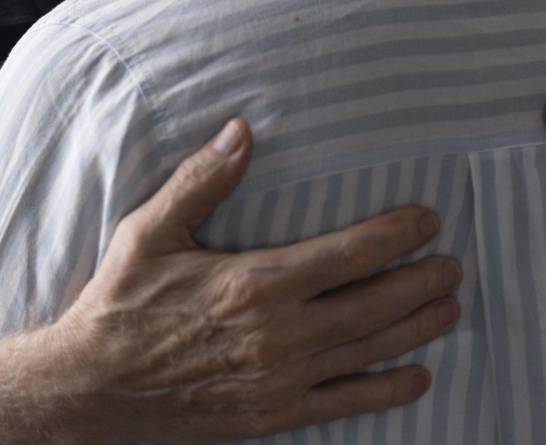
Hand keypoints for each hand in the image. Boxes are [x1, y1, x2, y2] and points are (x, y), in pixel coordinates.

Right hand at [58, 118, 460, 444]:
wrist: (92, 386)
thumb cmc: (121, 301)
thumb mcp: (151, 230)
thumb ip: (200, 180)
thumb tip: (241, 132)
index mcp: (253, 284)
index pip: (345, 256)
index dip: (393, 237)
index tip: (427, 220)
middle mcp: (278, 336)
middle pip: (371, 306)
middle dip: (419, 283)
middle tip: (453, 264)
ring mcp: (278, 381)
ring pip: (367, 353)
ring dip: (415, 330)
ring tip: (449, 308)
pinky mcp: (271, 414)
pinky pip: (344, 404)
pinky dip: (386, 391)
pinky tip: (416, 377)